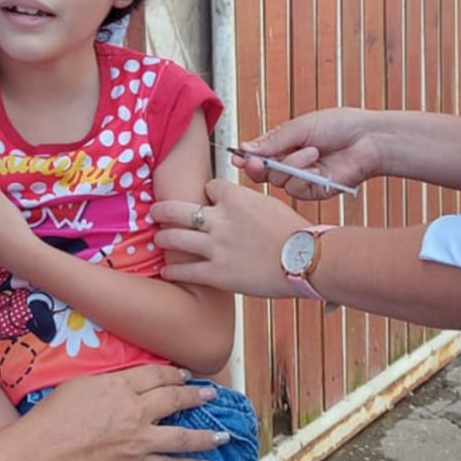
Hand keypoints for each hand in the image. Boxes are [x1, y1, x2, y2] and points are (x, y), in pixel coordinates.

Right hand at [22, 365, 230, 460]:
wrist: (44, 451)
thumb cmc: (55, 415)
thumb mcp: (82, 384)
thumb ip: (109, 382)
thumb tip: (124, 383)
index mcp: (122, 385)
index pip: (158, 376)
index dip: (175, 375)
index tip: (186, 376)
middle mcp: (136, 410)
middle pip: (175, 400)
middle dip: (197, 397)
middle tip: (212, 396)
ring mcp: (138, 439)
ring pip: (181, 436)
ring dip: (206, 435)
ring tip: (223, 436)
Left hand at [150, 178, 308, 297]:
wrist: (306, 258)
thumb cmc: (296, 233)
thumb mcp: (270, 205)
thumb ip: (249, 205)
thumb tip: (242, 207)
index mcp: (236, 198)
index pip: (209, 188)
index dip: (207, 194)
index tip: (207, 202)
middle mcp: (220, 220)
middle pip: (178, 209)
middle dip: (162, 209)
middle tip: (155, 210)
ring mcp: (216, 247)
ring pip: (175, 237)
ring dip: (163, 237)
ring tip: (158, 238)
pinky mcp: (217, 273)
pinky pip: (186, 270)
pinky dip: (173, 270)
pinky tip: (165, 271)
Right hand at [232, 108, 383, 198]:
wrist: (367, 138)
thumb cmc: (338, 126)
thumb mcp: (300, 127)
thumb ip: (272, 141)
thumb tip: (245, 148)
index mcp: (284, 145)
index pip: (257, 156)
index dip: (245, 158)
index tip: (236, 157)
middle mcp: (290, 163)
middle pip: (261, 174)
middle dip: (258, 167)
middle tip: (258, 162)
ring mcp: (302, 178)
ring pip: (278, 182)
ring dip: (292, 165)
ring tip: (311, 151)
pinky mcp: (314, 191)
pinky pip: (296, 189)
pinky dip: (304, 175)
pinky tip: (318, 164)